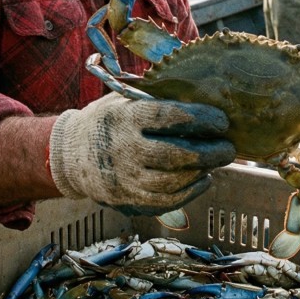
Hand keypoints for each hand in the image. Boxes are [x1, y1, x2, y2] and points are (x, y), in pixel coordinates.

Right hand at [49, 94, 235, 215]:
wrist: (70, 154)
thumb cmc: (108, 121)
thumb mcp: (124, 100)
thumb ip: (156, 100)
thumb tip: (204, 96)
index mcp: (125, 117)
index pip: (168, 117)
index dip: (200, 119)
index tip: (221, 121)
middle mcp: (124, 149)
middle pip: (176, 155)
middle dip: (210, 152)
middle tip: (229, 148)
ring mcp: (125, 179)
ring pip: (173, 183)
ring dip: (202, 173)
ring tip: (216, 162)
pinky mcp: (127, 200)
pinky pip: (166, 202)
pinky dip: (190, 192)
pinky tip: (202, 179)